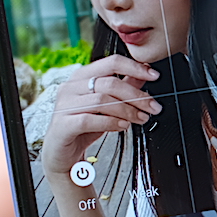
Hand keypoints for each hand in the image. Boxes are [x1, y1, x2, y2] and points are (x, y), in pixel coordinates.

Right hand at [40, 55, 162, 177]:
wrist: (61, 153)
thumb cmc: (82, 128)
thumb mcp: (107, 106)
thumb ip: (123, 88)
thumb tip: (143, 74)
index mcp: (82, 77)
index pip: (111, 63)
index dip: (135, 67)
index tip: (154, 75)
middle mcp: (70, 87)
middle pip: (110, 83)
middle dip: (137, 96)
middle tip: (152, 106)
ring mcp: (64, 105)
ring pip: (102, 100)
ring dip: (127, 110)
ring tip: (140, 118)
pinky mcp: (63, 124)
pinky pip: (90, 120)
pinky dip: (110, 122)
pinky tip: (122, 126)